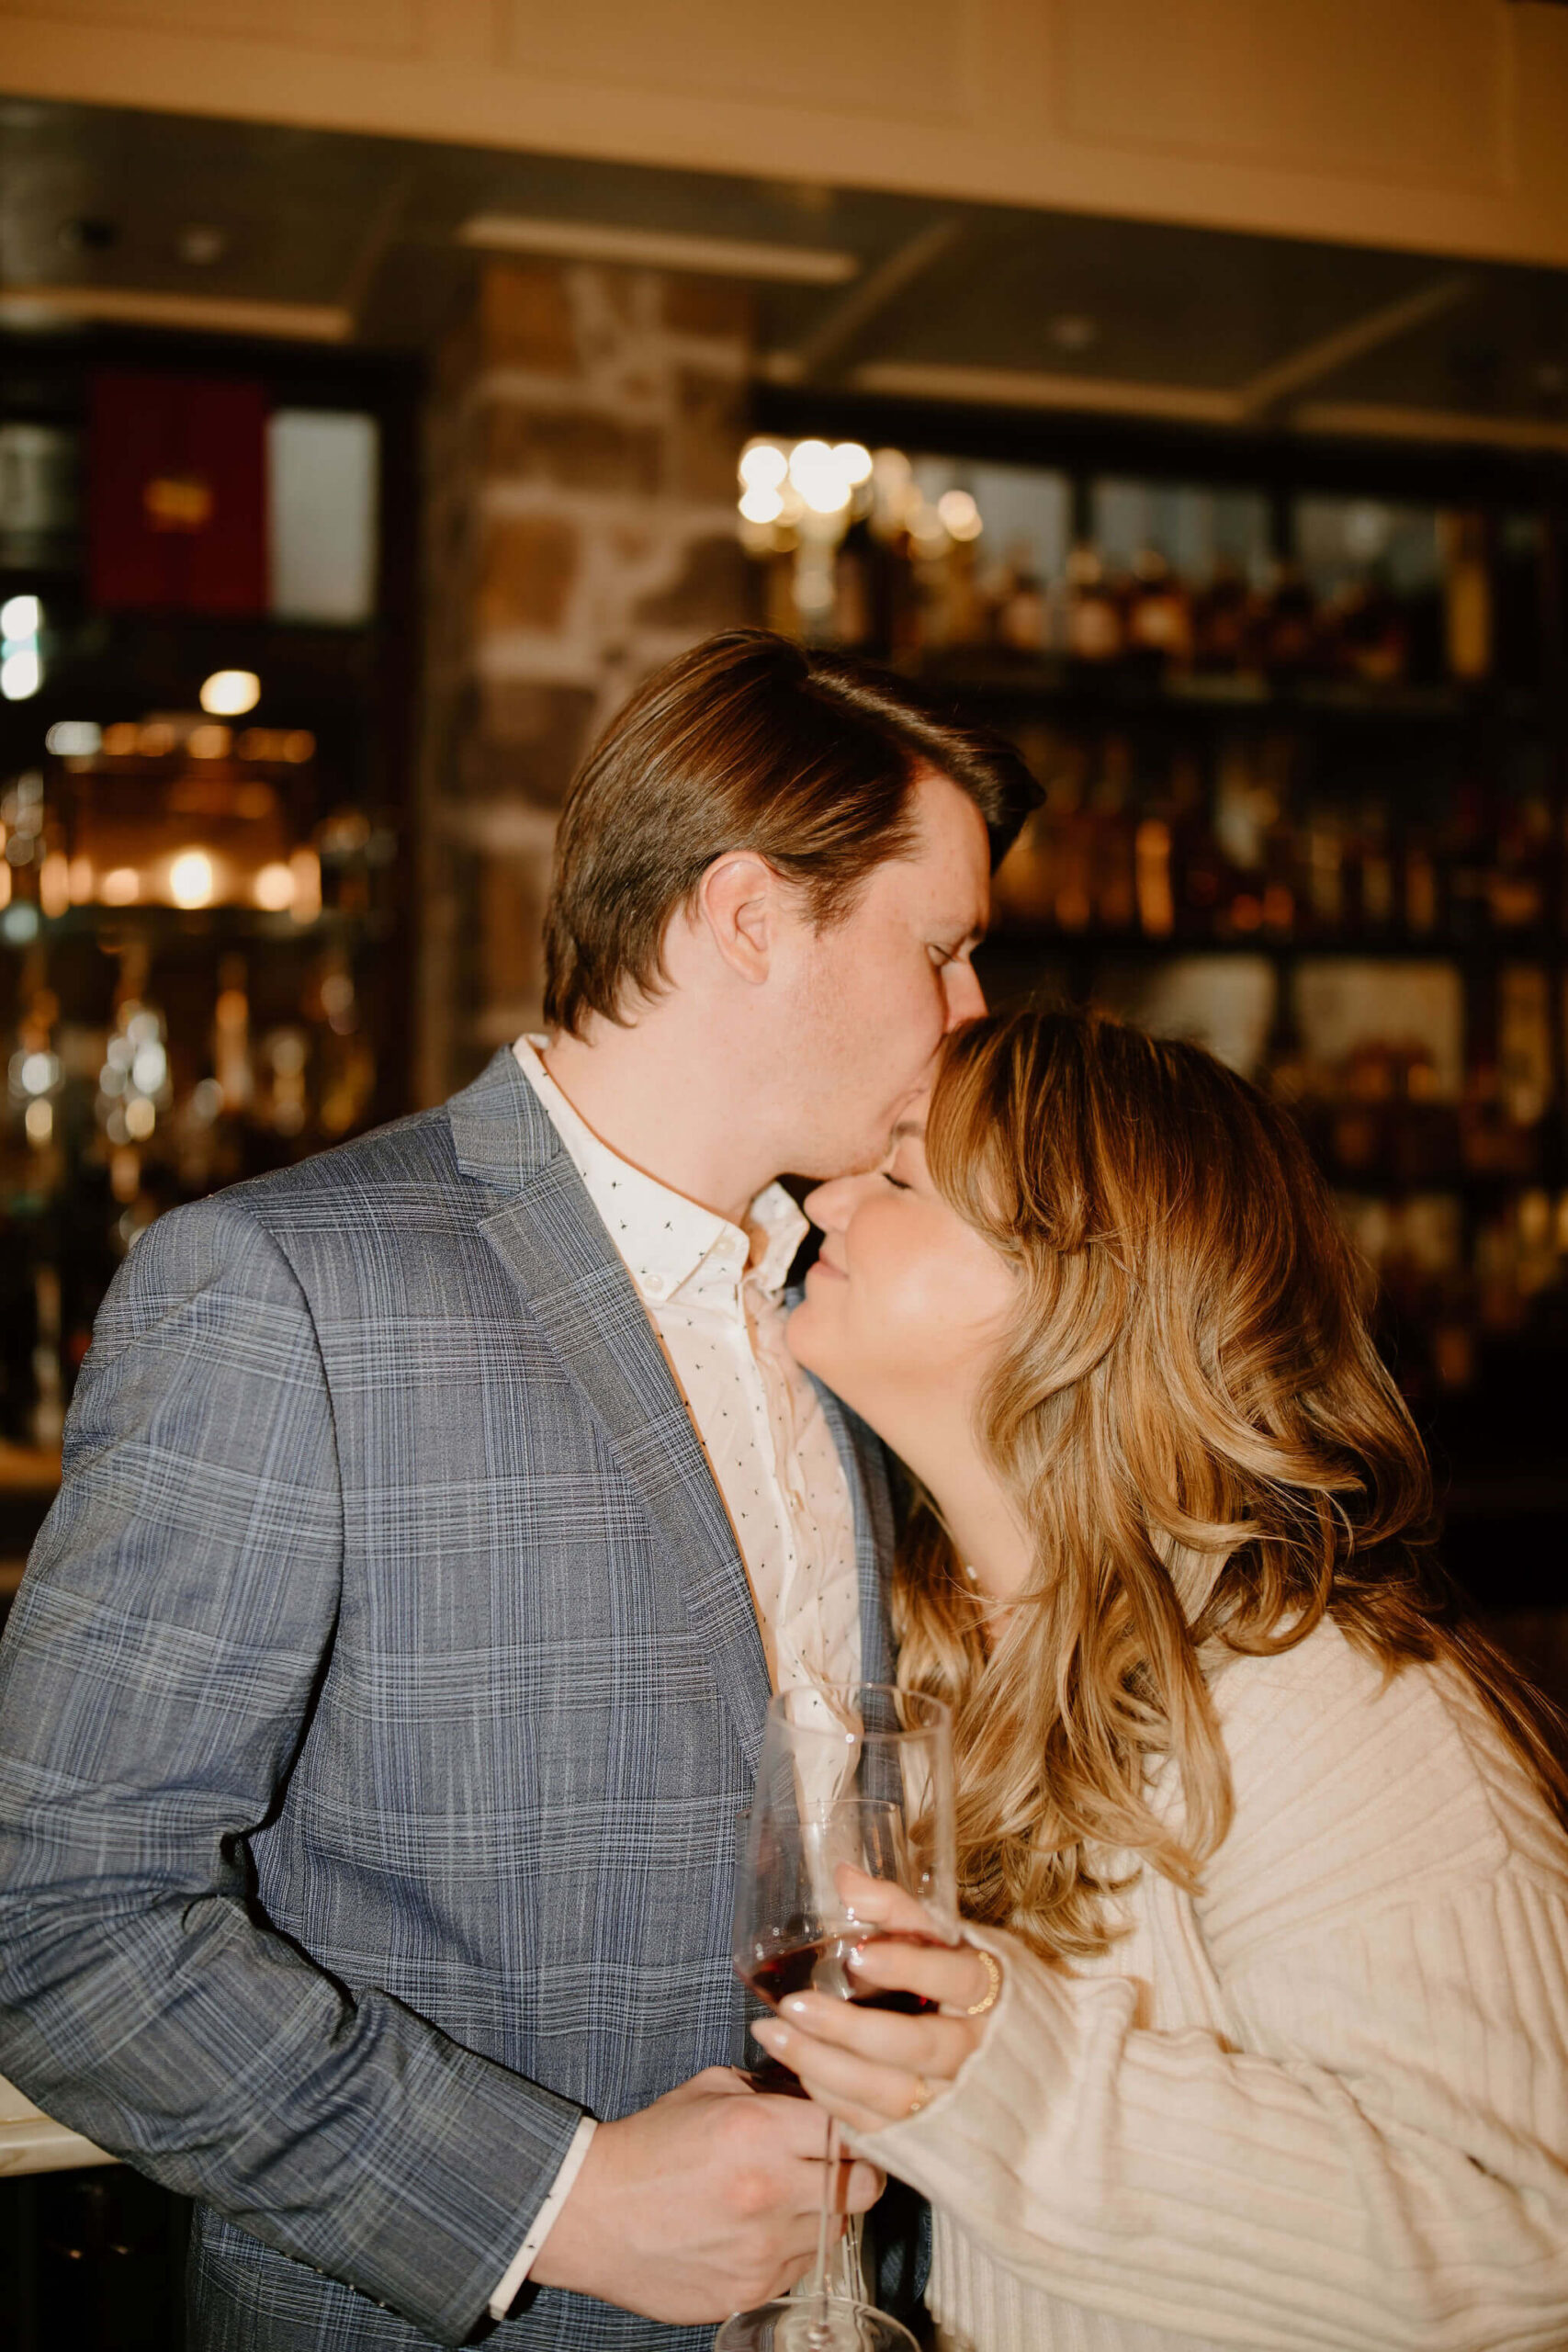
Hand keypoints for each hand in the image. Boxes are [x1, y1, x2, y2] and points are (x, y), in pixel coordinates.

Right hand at [530, 2067, 884, 2320]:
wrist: (590, 2213)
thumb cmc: (649, 2145)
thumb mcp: (711, 2090)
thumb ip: (772, 2090)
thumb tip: (819, 2091)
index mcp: (760, 2131)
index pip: (852, 2128)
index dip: (858, 2125)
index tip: (852, 2125)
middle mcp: (770, 2191)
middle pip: (865, 2187)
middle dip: (859, 2172)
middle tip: (838, 2165)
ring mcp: (763, 2249)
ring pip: (835, 2230)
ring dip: (822, 2212)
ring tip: (784, 2197)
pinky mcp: (751, 2291)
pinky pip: (800, 2267)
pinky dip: (790, 2248)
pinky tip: (756, 2230)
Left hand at [751, 1869, 1000, 2135]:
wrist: (1023, 2082)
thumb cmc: (971, 1994)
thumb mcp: (950, 1945)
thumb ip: (899, 1912)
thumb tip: (843, 1876)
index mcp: (991, 1994)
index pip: (957, 1979)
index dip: (909, 1968)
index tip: (857, 1956)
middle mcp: (977, 2053)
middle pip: (916, 2046)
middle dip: (850, 2029)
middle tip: (794, 2005)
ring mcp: (954, 2101)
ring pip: (890, 2093)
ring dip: (825, 2065)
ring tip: (772, 2033)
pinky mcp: (929, 2137)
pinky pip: (878, 2124)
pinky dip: (834, 2096)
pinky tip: (799, 2066)